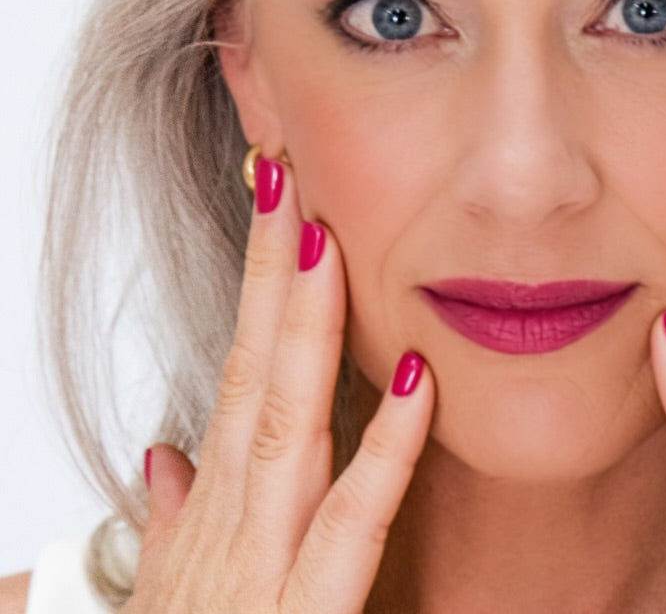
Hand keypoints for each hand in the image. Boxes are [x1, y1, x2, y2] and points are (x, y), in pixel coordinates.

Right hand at [123, 158, 434, 612]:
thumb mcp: (174, 592)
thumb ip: (174, 524)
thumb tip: (167, 456)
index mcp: (219, 505)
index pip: (242, 367)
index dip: (259, 282)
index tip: (276, 201)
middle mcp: (232, 518)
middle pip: (256, 370)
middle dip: (271, 269)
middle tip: (286, 173)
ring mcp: (260, 564)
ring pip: (286, 423)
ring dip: (305, 327)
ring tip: (323, 236)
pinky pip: (350, 525)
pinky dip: (383, 450)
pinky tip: (420, 379)